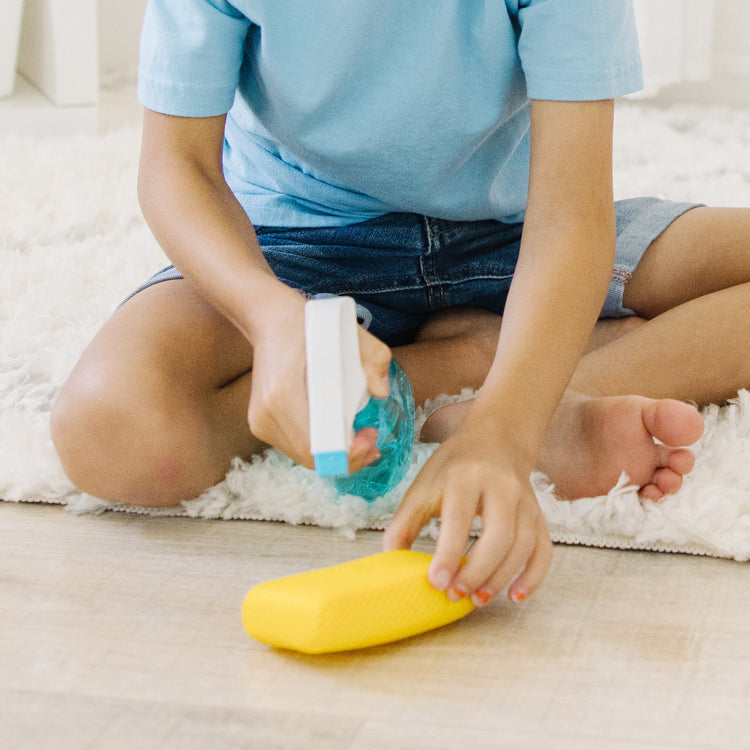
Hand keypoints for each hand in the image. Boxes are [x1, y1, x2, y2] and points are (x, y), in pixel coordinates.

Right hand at [246, 288, 391, 470]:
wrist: (268, 319)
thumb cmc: (307, 324)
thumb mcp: (349, 331)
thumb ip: (374, 357)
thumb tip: (382, 393)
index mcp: (282, 394)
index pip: (314, 445)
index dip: (346, 452)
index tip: (370, 436)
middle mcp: (265, 414)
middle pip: (311, 457)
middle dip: (347, 457)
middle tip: (372, 442)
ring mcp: (259, 422)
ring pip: (303, 456)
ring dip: (335, 453)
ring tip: (360, 437)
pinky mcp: (260, 424)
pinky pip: (295, 446)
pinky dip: (321, 446)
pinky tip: (338, 432)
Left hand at [383, 414, 553, 605]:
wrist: (496, 439)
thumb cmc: (454, 467)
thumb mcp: (424, 485)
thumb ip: (405, 522)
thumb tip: (388, 560)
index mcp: (465, 476)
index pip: (460, 517)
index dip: (448, 552)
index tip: (436, 581)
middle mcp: (501, 487)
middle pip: (499, 535)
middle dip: (477, 571)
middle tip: (455, 595)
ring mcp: (525, 501)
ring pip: (523, 545)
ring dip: (501, 578)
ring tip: (477, 600)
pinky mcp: (538, 515)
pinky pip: (543, 550)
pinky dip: (533, 577)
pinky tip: (514, 595)